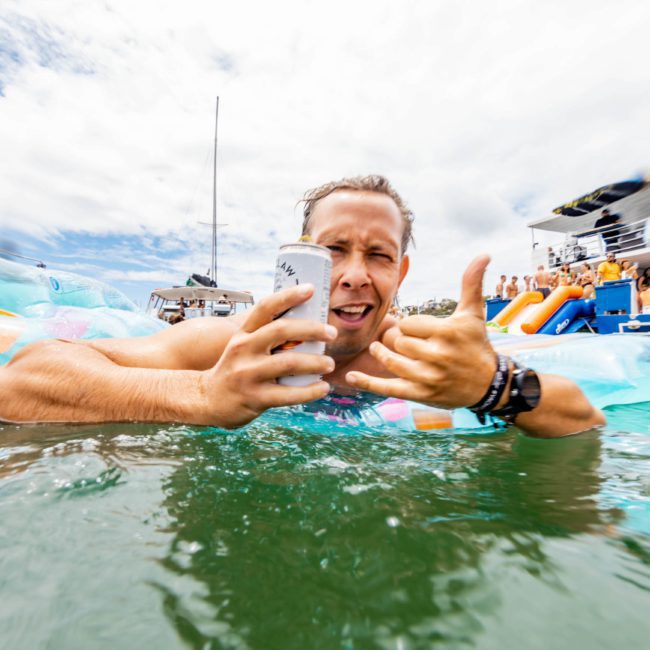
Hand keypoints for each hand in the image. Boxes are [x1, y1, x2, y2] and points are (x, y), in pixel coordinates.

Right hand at [200, 284, 336, 427]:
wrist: (207, 399)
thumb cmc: (236, 368)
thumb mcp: (242, 344)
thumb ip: (266, 334)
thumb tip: (306, 319)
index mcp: (244, 332)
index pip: (266, 307)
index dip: (289, 295)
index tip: (311, 289)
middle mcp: (244, 349)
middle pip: (282, 330)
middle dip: (312, 329)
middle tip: (332, 333)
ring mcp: (248, 374)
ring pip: (289, 362)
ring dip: (316, 362)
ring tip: (330, 364)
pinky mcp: (254, 398)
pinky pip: (288, 394)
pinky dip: (310, 391)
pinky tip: (323, 388)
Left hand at [346, 255, 496, 408]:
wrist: (487, 384)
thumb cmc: (476, 344)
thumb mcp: (473, 313)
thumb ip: (471, 283)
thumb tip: (483, 254)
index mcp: (447, 333)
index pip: (408, 323)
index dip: (408, 324)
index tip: (415, 328)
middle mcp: (438, 356)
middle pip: (399, 342)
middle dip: (395, 339)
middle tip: (398, 339)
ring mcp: (429, 378)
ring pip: (392, 362)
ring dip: (381, 354)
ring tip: (377, 347)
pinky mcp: (421, 394)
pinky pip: (389, 388)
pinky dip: (368, 382)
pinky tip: (351, 376)